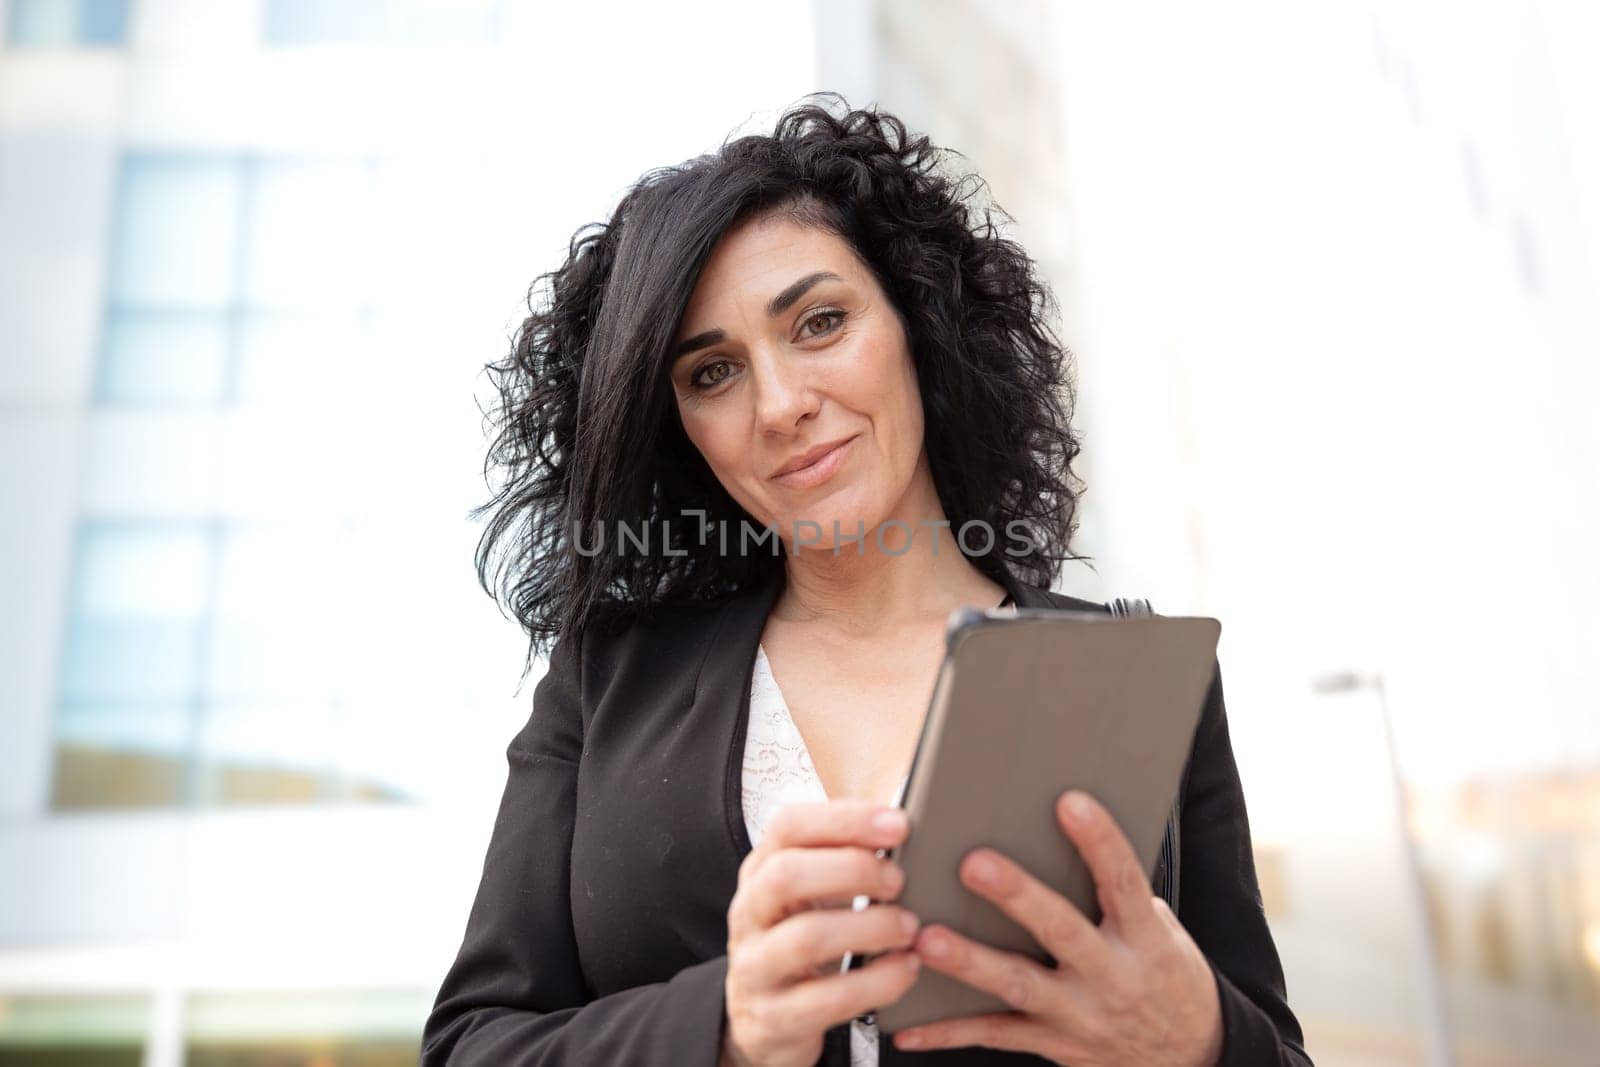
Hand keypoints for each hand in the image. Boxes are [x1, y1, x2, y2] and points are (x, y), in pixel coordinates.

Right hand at [721, 800, 923, 1066]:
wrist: (761, 1021)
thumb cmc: (798, 942)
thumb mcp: (806, 896)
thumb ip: (841, 861)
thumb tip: (902, 827)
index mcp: (760, 872)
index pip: (788, 827)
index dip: (844, 819)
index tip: (898, 824)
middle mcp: (749, 914)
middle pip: (786, 876)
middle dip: (852, 870)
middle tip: (900, 880)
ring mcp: (755, 968)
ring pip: (806, 939)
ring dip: (870, 927)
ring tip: (909, 927)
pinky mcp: (774, 1018)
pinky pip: (827, 999)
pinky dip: (876, 982)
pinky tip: (905, 969)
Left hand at [891, 790, 1223, 1066]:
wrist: (1191, 1058)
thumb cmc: (1166, 975)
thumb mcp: (1161, 930)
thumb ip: (1116, 892)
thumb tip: (1061, 832)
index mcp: (1145, 938)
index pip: (1124, 881)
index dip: (1100, 841)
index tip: (1070, 801)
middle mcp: (1113, 976)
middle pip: (1062, 930)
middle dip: (1018, 897)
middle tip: (974, 864)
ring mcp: (1081, 1015)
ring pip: (1018, 985)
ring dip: (969, 963)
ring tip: (925, 938)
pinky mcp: (1054, 1044)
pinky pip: (995, 1036)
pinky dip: (948, 1033)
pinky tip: (907, 1025)